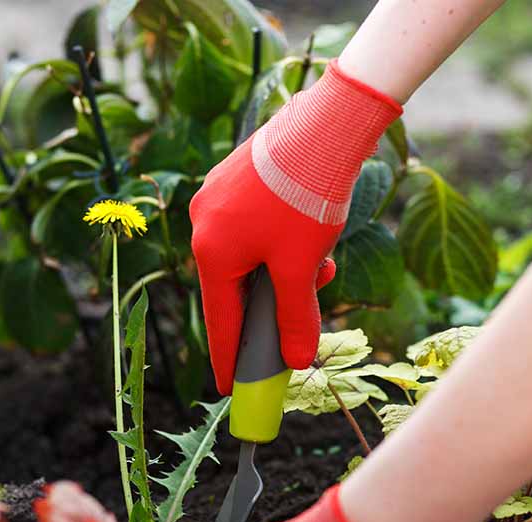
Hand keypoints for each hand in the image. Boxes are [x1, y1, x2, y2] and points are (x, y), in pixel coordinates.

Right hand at [190, 60, 401, 394]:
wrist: (326, 123)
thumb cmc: (307, 197)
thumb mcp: (303, 268)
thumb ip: (295, 317)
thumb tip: (297, 361)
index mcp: (211, 250)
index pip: (220, 321)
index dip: (229, 358)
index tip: (230, 388)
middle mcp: (204, 223)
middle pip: (236, 288)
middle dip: (272, 306)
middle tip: (295, 327)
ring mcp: (218, 197)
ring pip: (251, 256)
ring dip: (286, 272)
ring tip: (322, 266)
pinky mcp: (237, 179)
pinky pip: (254, 228)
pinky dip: (283, 244)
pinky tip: (315, 237)